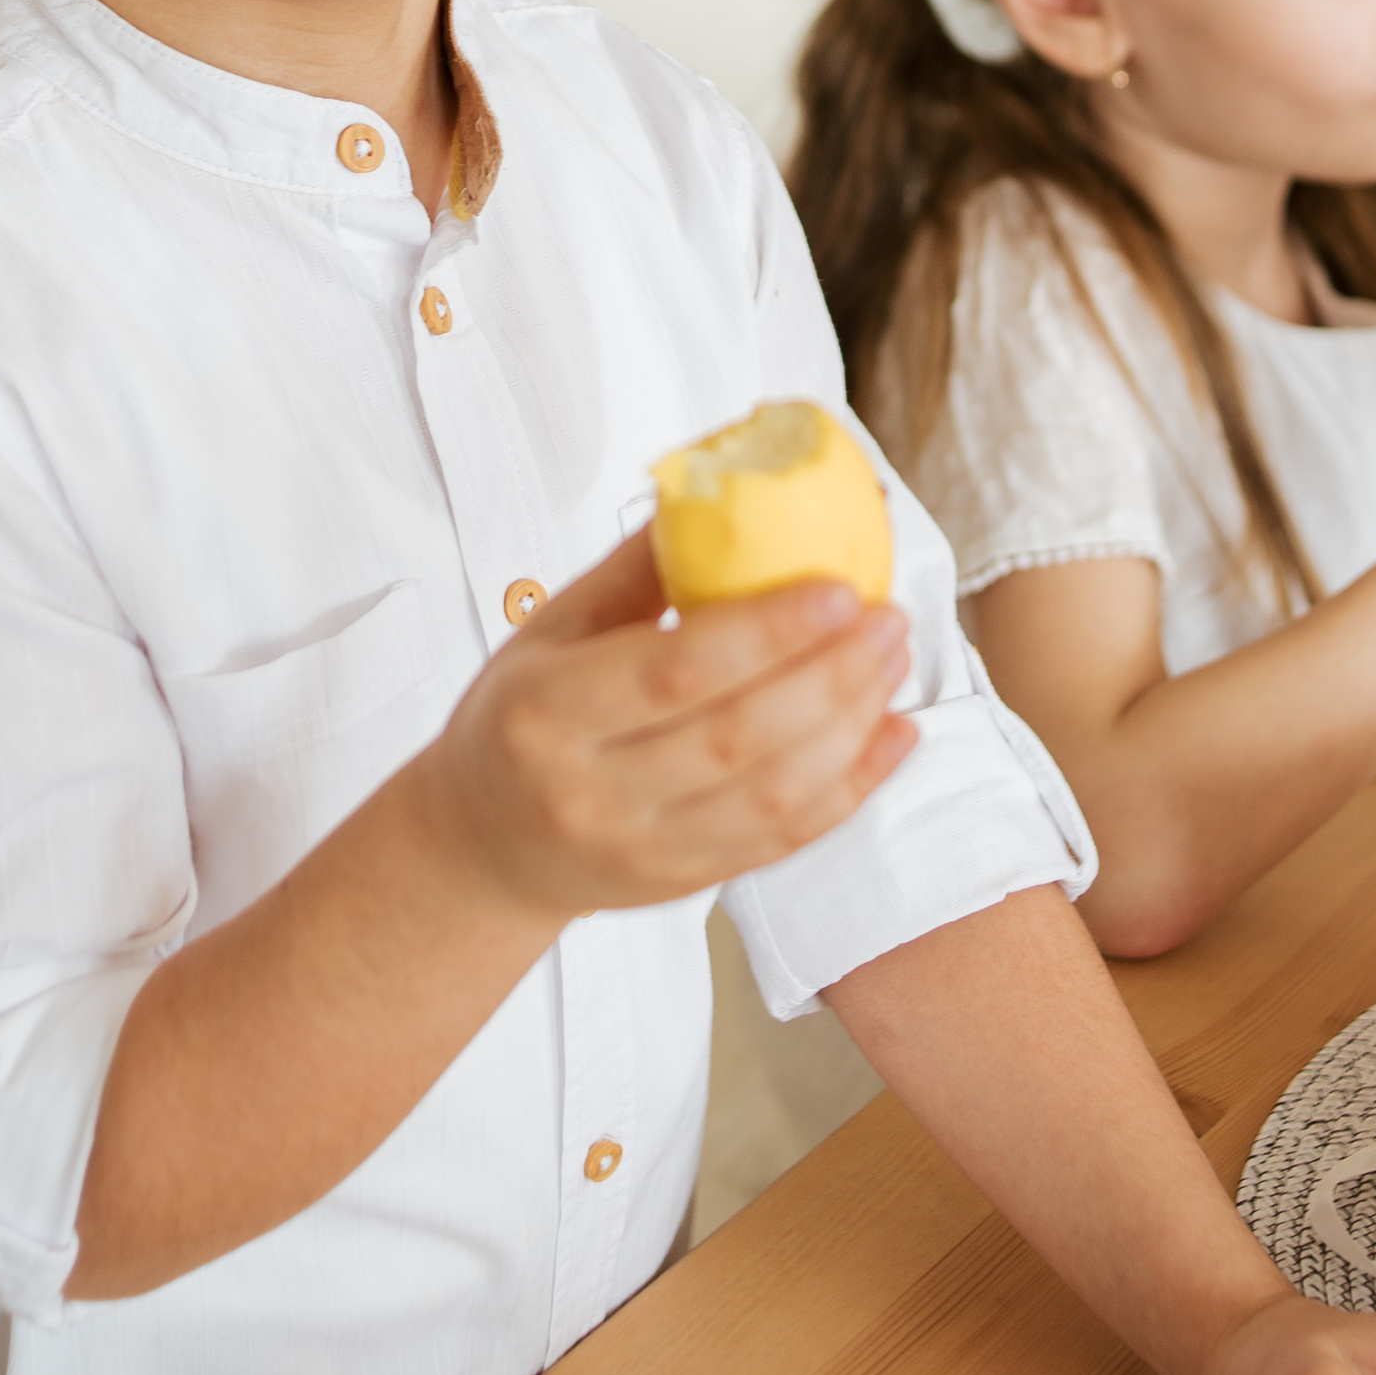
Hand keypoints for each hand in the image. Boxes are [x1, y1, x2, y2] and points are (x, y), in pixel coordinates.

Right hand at [423, 526, 916, 923]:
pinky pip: (783, 840)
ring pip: (771, 797)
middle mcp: (593, 793)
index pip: (673, 672)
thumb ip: (634, 569)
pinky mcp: (685, 885)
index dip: (765, 632)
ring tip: (893, 661)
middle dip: (828, 675)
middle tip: (887, 618)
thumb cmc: (517, 721)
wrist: (482, 848)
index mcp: (547, 714)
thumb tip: (718, 490)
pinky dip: (851, 787)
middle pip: (735, 737)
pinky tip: (892, 734)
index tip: (837, 588)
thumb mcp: (547, 633)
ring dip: (850, 727)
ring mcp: (642, 849)